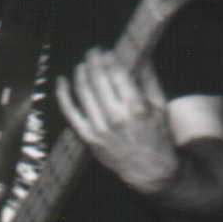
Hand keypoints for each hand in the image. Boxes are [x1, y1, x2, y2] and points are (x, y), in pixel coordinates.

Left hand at [56, 47, 176, 194]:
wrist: (150, 171)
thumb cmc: (158, 136)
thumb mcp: (160, 107)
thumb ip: (148, 80)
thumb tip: (139, 55)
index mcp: (136, 107)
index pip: (116, 74)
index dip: (109, 58)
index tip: (107, 51)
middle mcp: (115, 116)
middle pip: (97, 79)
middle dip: (93, 61)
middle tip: (93, 51)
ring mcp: (99, 127)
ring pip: (82, 92)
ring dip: (80, 73)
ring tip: (82, 63)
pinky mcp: (87, 136)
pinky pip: (70, 111)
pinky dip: (62, 94)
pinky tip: (61, 81)